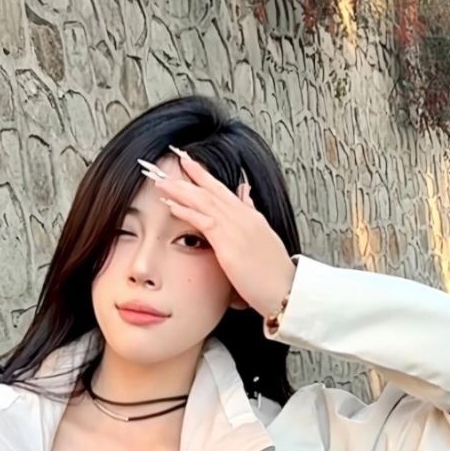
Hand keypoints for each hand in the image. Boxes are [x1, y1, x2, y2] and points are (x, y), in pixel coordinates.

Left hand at [151, 149, 296, 319]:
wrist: (287, 290)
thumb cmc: (275, 272)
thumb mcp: (264, 239)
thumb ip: (252, 214)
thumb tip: (245, 195)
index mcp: (251, 217)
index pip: (224, 191)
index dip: (206, 177)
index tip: (190, 164)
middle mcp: (244, 217)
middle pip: (213, 190)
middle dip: (192, 174)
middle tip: (173, 160)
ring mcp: (237, 228)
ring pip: (205, 201)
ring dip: (181, 190)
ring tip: (162, 181)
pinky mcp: (229, 244)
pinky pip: (204, 221)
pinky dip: (186, 211)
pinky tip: (171, 205)